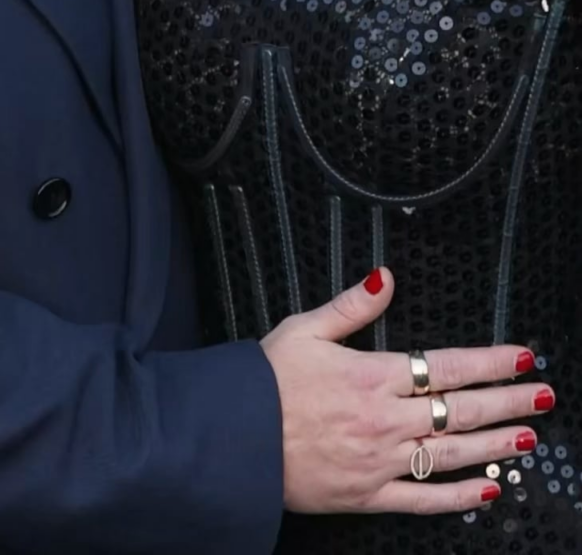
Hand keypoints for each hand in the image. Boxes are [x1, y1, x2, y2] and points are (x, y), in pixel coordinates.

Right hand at [260, 268, 552, 515]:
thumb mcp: (304, 329)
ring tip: (529, 436)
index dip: (489, 362)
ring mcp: (381, 460)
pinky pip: (424, 499)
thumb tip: (386, 278)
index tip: (521, 357)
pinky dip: (459, 496)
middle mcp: (386, 419)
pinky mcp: (369, 495)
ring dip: (495, 444)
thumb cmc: (264, 383)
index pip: (447, 365)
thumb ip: (351, 307)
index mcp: (373, 375)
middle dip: (508, 400)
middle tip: (543, 395)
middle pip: (461, 409)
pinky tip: (488, 489)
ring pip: (452, 453)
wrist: (235, 441)